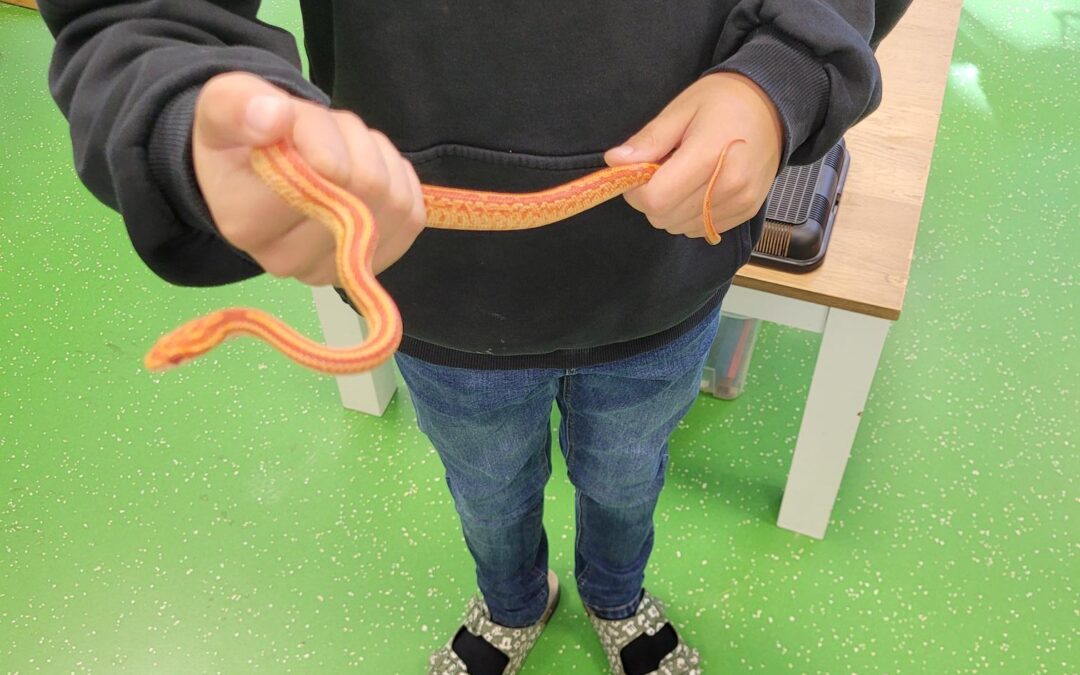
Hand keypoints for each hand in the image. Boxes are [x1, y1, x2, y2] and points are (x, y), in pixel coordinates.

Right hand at [193, 72, 425, 284]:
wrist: (253, 176)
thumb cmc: (240, 139)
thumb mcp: (224, 105)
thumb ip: (239, 104)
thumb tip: (273, 118)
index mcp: (247, 223)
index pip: (319, 176)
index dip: (322, 134)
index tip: (295, 117)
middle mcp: (288, 261)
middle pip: (367, 188)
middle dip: (353, 142)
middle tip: (324, 131)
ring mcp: (331, 270)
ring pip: (395, 201)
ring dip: (378, 158)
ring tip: (343, 148)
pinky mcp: (368, 266)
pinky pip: (411, 217)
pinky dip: (399, 182)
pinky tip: (366, 169)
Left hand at [604, 72, 783, 241]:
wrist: (774, 106)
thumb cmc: (724, 101)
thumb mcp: (681, 109)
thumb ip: (648, 140)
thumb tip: (615, 162)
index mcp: (709, 156)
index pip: (654, 199)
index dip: (636, 190)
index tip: (639, 171)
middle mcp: (729, 186)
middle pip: (664, 217)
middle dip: (652, 198)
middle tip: (664, 168)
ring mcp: (740, 202)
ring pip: (679, 226)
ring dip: (671, 208)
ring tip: (685, 175)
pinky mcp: (746, 212)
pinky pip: (701, 228)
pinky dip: (690, 214)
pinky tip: (700, 187)